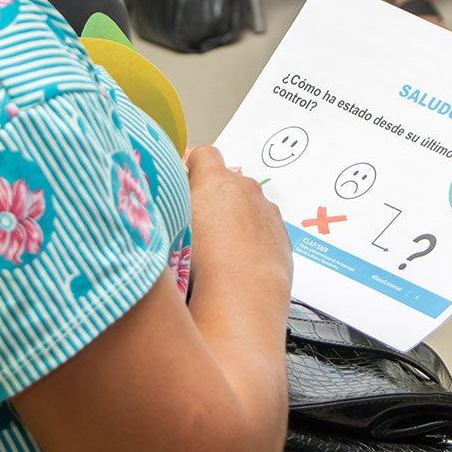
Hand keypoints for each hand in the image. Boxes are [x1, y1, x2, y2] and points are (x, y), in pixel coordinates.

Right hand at [184, 144, 292, 284]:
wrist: (244, 296)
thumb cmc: (202, 263)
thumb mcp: (171, 223)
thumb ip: (172, 201)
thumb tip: (170, 194)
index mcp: (216, 180)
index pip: (203, 155)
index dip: (193, 166)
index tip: (185, 184)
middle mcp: (245, 189)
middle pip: (227, 181)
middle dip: (213, 196)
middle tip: (198, 225)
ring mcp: (267, 211)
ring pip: (247, 205)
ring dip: (234, 218)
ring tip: (219, 250)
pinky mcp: (282, 235)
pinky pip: (263, 227)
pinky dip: (253, 237)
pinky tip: (240, 261)